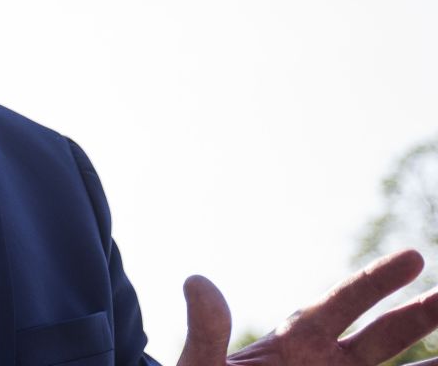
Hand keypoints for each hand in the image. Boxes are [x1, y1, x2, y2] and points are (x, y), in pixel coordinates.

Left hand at [178, 250, 437, 365]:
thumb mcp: (201, 363)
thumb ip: (206, 330)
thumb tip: (196, 282)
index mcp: (297, 340)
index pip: (346, 301)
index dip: (378, 279)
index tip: (414, 256)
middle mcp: (328, 363)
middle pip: (385, 336)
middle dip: (422, 316)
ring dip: (430, 365)